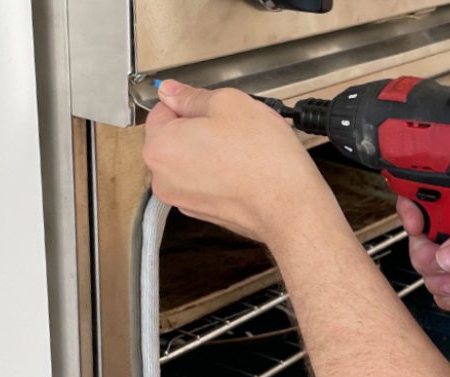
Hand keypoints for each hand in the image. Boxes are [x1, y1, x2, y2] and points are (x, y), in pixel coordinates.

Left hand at [143, 81, 341, 244]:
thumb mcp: (229, 103)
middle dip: (200, 128)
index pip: (162, 109)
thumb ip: (192, 96)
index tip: (212, 107)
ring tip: (242, 149)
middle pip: (175, 137)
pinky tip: (244, 169)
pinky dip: (220, 173)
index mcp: (160, 147)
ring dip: (212, 151)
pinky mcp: (205, 212)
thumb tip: (172, 91)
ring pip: (192, 160)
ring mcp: (183, 199)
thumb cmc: (263, 160)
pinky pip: (206, 181)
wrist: (289, 207)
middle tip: (233, 128)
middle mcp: (163, 178)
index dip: (191, 102)